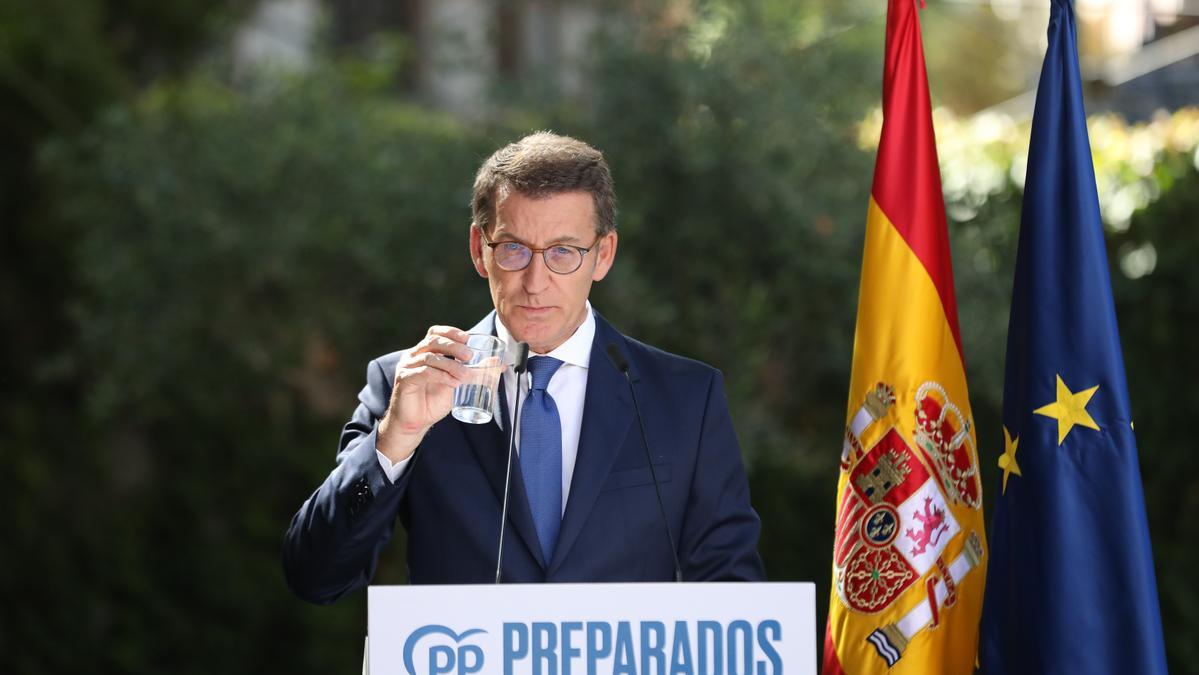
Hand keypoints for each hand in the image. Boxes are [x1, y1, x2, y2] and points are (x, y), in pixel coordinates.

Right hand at [377, 326, 474, 462]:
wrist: (417, 423)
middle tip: (470, 356)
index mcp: (425, 352)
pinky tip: (453, 383)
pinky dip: (440, 376)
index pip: (435, 333)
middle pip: (433, 341)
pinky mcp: (404, 379)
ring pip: (430, 358)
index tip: (467, 338)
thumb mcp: (457, 383)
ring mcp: (407, 366)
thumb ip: (474, 372)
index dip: (451, 332)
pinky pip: (423, 373)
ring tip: (466, 375)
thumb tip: (499, 364)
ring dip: (451, 365)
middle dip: (453, 346)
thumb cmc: (435, 401)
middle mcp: (414, 355)